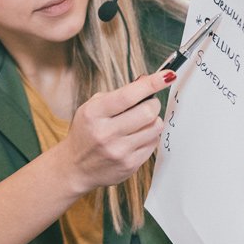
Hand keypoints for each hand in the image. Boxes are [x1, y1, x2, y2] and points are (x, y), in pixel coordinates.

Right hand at [56, 70, 173, 194]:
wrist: (75, 168)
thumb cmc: (86, 133)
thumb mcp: (93, 108)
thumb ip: (119, 94)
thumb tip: (146, 80)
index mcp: (94, 114)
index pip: (128, 95)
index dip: (152, 83)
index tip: (167, 75)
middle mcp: (106, 133)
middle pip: (148, 112)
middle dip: (154, 104)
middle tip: (148, 104)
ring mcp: (119, 151)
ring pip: (155, 127)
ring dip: (153, 120)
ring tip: (140, 122)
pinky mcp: (130, 165)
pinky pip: (153, 143)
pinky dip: (150, 136)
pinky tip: (137, 137)